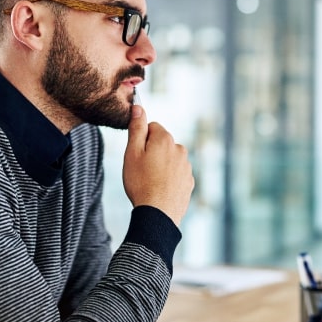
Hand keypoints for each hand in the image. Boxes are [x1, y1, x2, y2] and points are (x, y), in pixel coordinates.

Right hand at [123, 104, 193, 225]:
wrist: (158, 214)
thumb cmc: (141, 183)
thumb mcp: (132, 153)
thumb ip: (136, 128)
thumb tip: (139, 108)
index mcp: (165, 139)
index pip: (152, 127)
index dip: (141, 139)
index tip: (136, 153)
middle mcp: (180, 149)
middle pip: (162, 143)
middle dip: (152, 152)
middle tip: (141, 169)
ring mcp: (186, 167)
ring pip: (170, 159)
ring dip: (161, 166)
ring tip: (150, 182)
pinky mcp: (189, 182)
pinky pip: (176, 174)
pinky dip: (168, 179)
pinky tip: (159, 190)